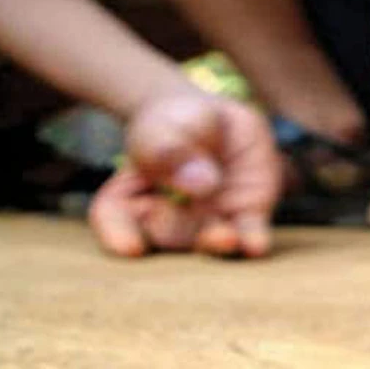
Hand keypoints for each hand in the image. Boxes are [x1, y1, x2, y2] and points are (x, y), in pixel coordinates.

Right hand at [89, 89, 281, 257]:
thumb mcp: (167, 125)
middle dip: (177, 233)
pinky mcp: (245, 218)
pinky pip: (248, 234)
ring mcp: (208, 222)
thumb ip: (174, 149)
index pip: (113, 217)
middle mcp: (168, 219)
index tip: (131, 248)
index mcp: (132, 195)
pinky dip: (252, 242)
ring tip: (227, 238)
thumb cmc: (178, 123)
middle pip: (166, 234)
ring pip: (208, 241)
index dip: (117, 235)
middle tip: (179, 218)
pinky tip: (256, 245)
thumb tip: (201, 183)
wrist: (220, 120)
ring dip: (216, 243)